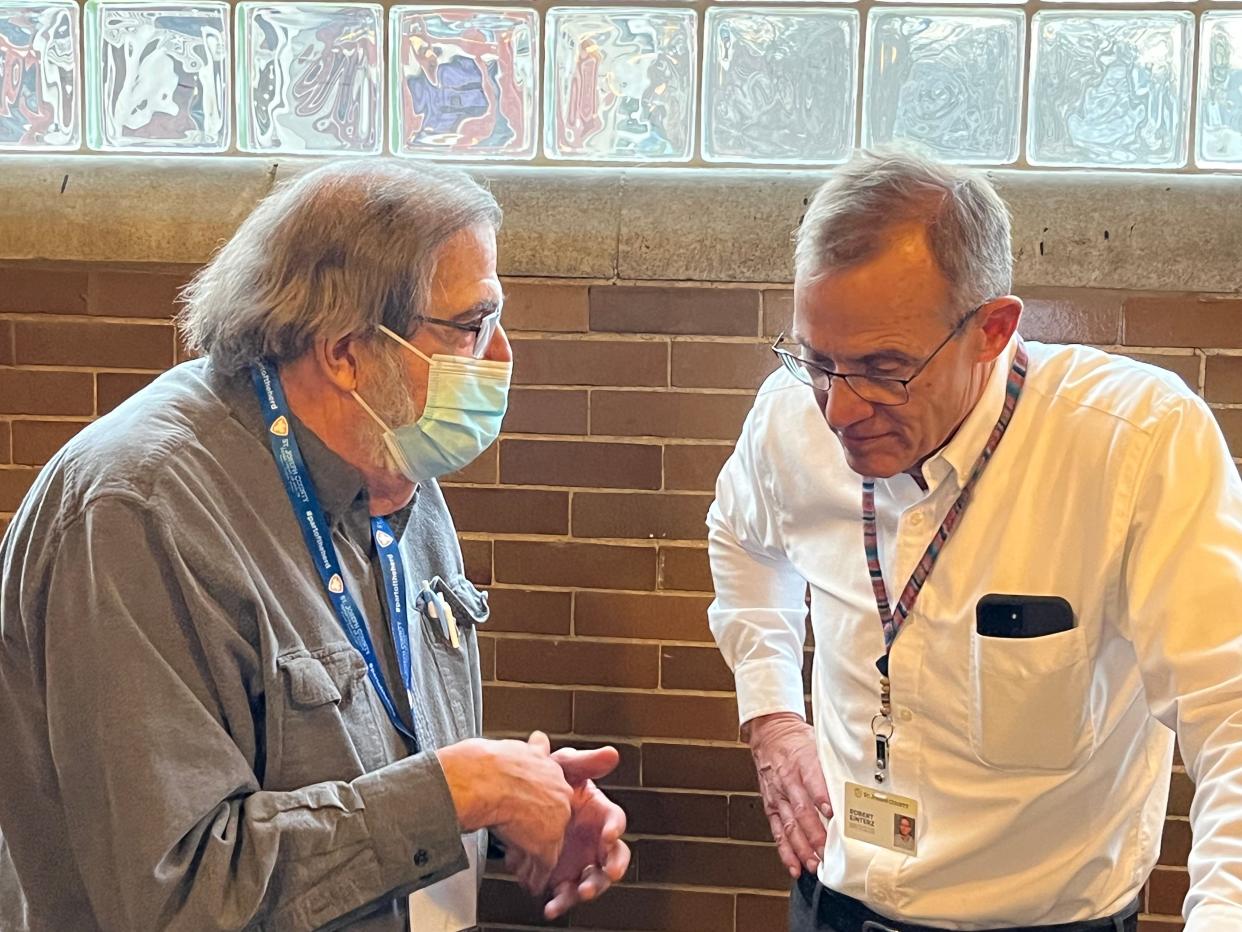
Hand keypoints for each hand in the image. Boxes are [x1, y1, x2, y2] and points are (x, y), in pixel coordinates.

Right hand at [436, 731, 571, 889]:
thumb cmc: (486, 764)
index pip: (554, 794)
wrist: (479, 780)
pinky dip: (536, 879)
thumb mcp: (519, 747)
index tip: (534, 816)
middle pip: (556, 821)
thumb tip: (540, 739)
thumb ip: (533, 749)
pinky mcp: (545, 845)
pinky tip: (531, 885)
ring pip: (550, 846)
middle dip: (540, 834)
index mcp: (552, 769)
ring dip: (536, 859)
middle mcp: (559, 793)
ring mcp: (554, 820)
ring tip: (527, 869)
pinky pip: (543, 868)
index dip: (540, 809)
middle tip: (528, 843)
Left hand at [504, 746, 630, 918]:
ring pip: (592, 880)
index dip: (614, 828)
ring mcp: (580, 861)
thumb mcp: (563, 767)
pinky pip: (564, 893)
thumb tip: (610, 754)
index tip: (609, 834)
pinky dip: (559, 901)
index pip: (614, 821)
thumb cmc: (546, 782)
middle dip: (613, 866)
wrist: (514, 798)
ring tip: (581, 892)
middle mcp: (594, 840)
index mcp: (598, 813)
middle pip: (613, 857)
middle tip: (609, 872)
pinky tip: (552, 905)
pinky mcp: (562, 877)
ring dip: (590, 888)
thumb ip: (586, 762)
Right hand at [745, 712, 830, 877]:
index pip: (812, 781)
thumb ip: (834, 765)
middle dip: (814, 834)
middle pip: (801, 811)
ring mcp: (779, 796)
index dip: (822, 797)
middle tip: (827, 852)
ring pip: (789, 825)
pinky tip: (793, 865)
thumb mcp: (818, 744)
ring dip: (801, 848)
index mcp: (803, 762)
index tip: (832, 813)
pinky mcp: (772, 806)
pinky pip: (778, 830)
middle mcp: (789, 781)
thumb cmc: (798, 741)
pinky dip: (785, 850)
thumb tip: (859, 784)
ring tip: (813, 864)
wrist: (770, 734)